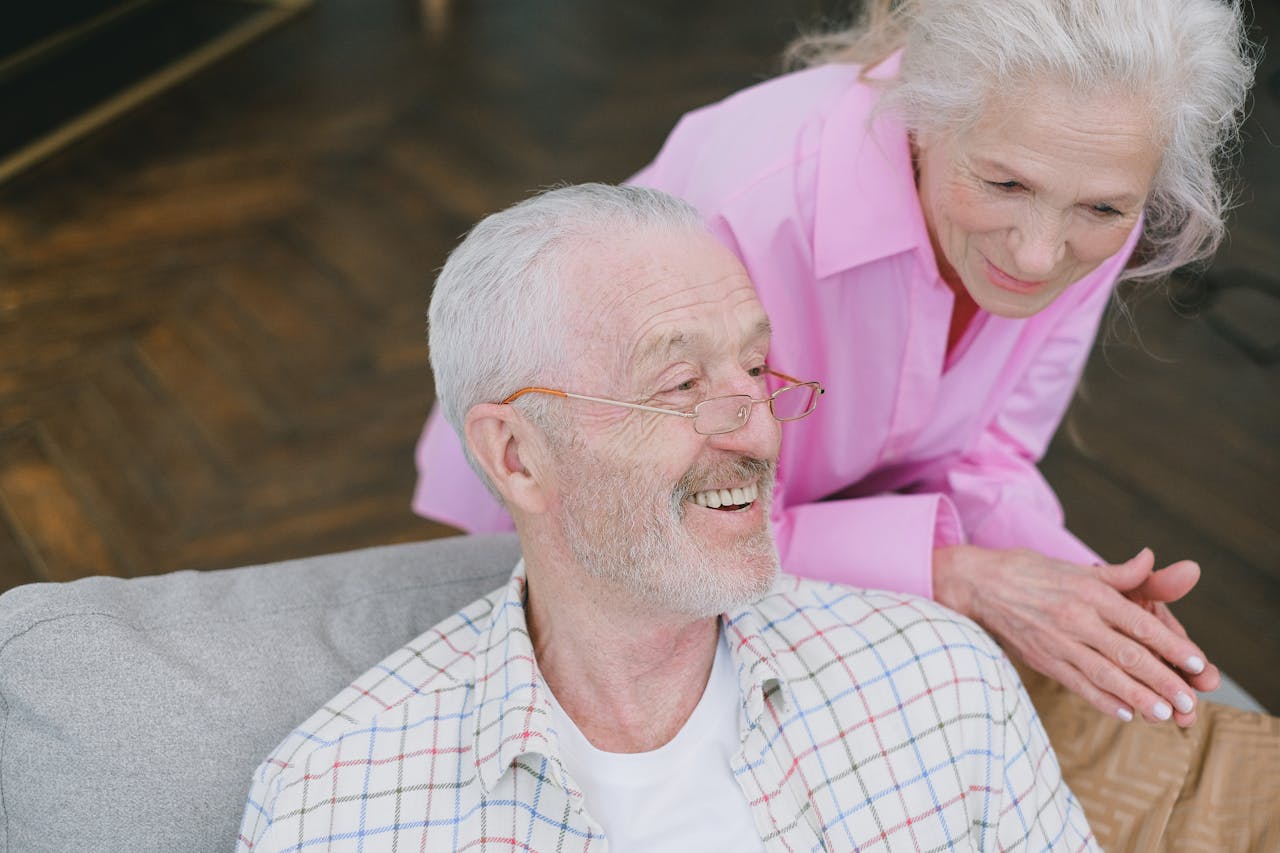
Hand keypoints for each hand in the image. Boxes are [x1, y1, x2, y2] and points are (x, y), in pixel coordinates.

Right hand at [932, 545, 1218, 725]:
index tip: (1198, 664)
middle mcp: (1076, 618)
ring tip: (1164, 714)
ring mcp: (1058, 641)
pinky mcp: (1043, 659)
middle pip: (1127, 654)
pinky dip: (1100, 699)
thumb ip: (1119, 573)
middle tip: (1189, 702)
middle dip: (1162, 680)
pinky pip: (1076, 683)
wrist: (980, 584)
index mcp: (1090, 592)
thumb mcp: (1077, 568)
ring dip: (1136, 697)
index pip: (1139, 623)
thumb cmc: (1032, 572)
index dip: (1171, 645)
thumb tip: (1152, 559)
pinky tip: (1123, 713)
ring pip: (1104, 674)